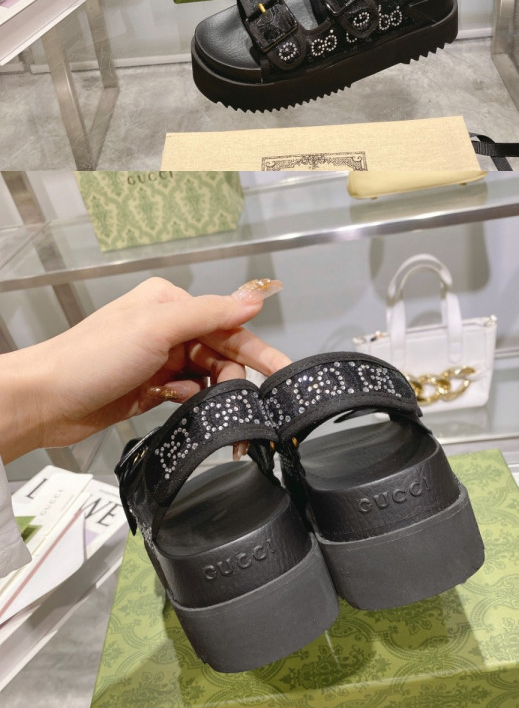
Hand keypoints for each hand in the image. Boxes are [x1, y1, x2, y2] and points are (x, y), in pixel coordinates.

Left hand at [0, 275, 282, 467]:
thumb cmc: (92, 358)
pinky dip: (190, 404)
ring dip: (212, 394)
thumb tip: (255, 298)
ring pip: (206, 378)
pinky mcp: (150, 391)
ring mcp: (157, 362)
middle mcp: (165, 329)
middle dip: (233, 378)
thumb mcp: (156, 327)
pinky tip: (178, 406)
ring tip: (208, 408)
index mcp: (169, 304)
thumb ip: (208, 313)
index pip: (226, 324)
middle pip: (221, 353)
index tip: (283, 371)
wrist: (46, 399)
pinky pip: (187, 397)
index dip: (256, 349)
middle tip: (243, 404)